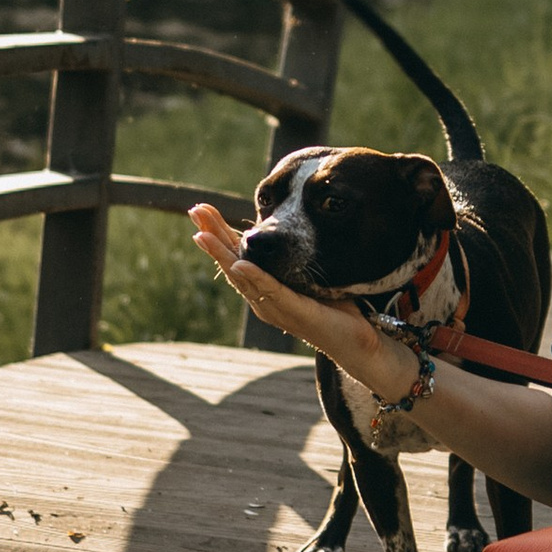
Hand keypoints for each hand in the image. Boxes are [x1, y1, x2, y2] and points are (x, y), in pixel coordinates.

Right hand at [188, 204, 410, 394]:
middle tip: (194, 212)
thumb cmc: (332, 308)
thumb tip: (276, 233)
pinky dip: (255, 278)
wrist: (357, 340)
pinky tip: (241, 265)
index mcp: (263, 289)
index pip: (235, 256)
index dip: (217, 233)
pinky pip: (272, 292)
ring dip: (222, 255)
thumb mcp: (305, 277)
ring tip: (204, 236)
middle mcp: (262, 300)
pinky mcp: (295, 313)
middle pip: (230, 264)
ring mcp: (276, 309)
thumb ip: (288, 260)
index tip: (200, 211)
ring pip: (242, 278)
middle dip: (212, 237)